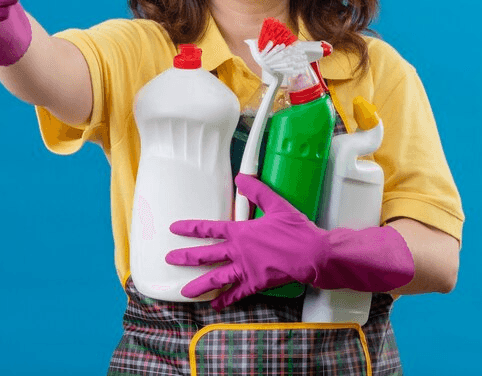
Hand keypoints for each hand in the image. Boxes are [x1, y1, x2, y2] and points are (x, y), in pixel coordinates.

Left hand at [165, 173, 328, 309]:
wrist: (312, 254)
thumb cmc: (296, 230)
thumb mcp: (276, 204)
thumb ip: (257, 190)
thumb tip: (241, 177)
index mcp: (241, 232)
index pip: (209, 229)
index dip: (190, 228)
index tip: (174, 229)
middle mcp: (239, 252)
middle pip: (206, 255)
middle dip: (186, 258)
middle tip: (169, 260)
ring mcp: (246, 270)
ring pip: (217, 278)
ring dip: (200, 285)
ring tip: (184, 292)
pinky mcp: (257, 284)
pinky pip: (237, 294)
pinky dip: (226, 299)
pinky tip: (215, 305)